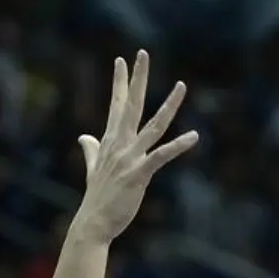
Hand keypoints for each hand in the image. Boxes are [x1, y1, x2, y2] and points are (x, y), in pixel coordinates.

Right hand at [75, 52, 196, 244]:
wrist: (93, 224)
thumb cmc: (96, 198)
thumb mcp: (93, 169)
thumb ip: (91, 150)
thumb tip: (83, 137)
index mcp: (110, 142)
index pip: (116, 105)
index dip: (120, 82)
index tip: (122, 60)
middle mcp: (119, 144)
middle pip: (131, 104)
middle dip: (137, 78)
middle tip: (142, 53)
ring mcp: (129, 158)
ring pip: (153, 125)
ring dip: (169, 105)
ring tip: (182, 85)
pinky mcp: (139, 174)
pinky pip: (161, 155)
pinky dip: (178, 145)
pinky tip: (194, 135)